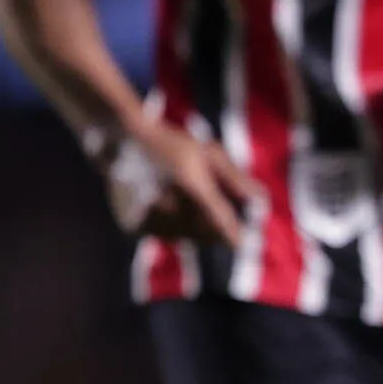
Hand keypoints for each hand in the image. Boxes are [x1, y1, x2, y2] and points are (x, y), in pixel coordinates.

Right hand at [101, 118, 256, 248]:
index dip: (235, 236)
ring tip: (184, 201)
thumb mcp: (208, 153)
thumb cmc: (171, 144)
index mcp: (194, 189)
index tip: (245, 241)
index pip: (223, 226)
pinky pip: (164, 235)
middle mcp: (171, 209)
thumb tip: (262, 202)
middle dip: (215, 229)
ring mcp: (150, 220)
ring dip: (193, 228)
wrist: (120, 142)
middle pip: (206, 236)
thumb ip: (235, 179)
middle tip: (212, 211)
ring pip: (185, 237)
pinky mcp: (135, 227)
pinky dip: (171, 227)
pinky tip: (166, 204)